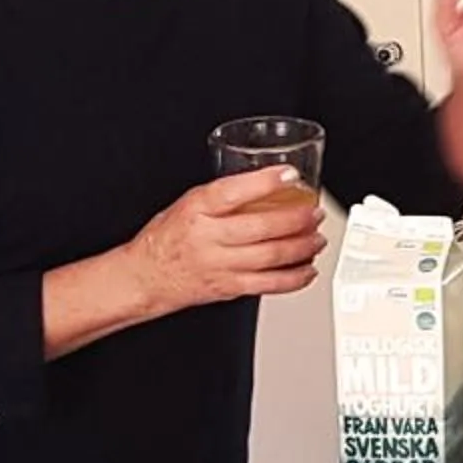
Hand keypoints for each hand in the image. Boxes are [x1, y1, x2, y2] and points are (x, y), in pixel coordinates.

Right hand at [125, 169, 325, 317]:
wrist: (144, 277)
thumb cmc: (167, 238)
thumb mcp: (188, 204)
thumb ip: (223, 196)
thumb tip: (268, 184)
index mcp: (197, 209)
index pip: (233, 191)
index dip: (266, 182)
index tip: (291, 174)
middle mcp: (208, 237)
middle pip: (262, 227)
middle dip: (297, 219)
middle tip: (315, 213)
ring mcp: (219, 265)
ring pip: (271, 256)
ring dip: (303, 247)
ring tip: (317, 238)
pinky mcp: (228, 288)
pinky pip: (269, 285)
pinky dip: (294, 278)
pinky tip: (308, 270)